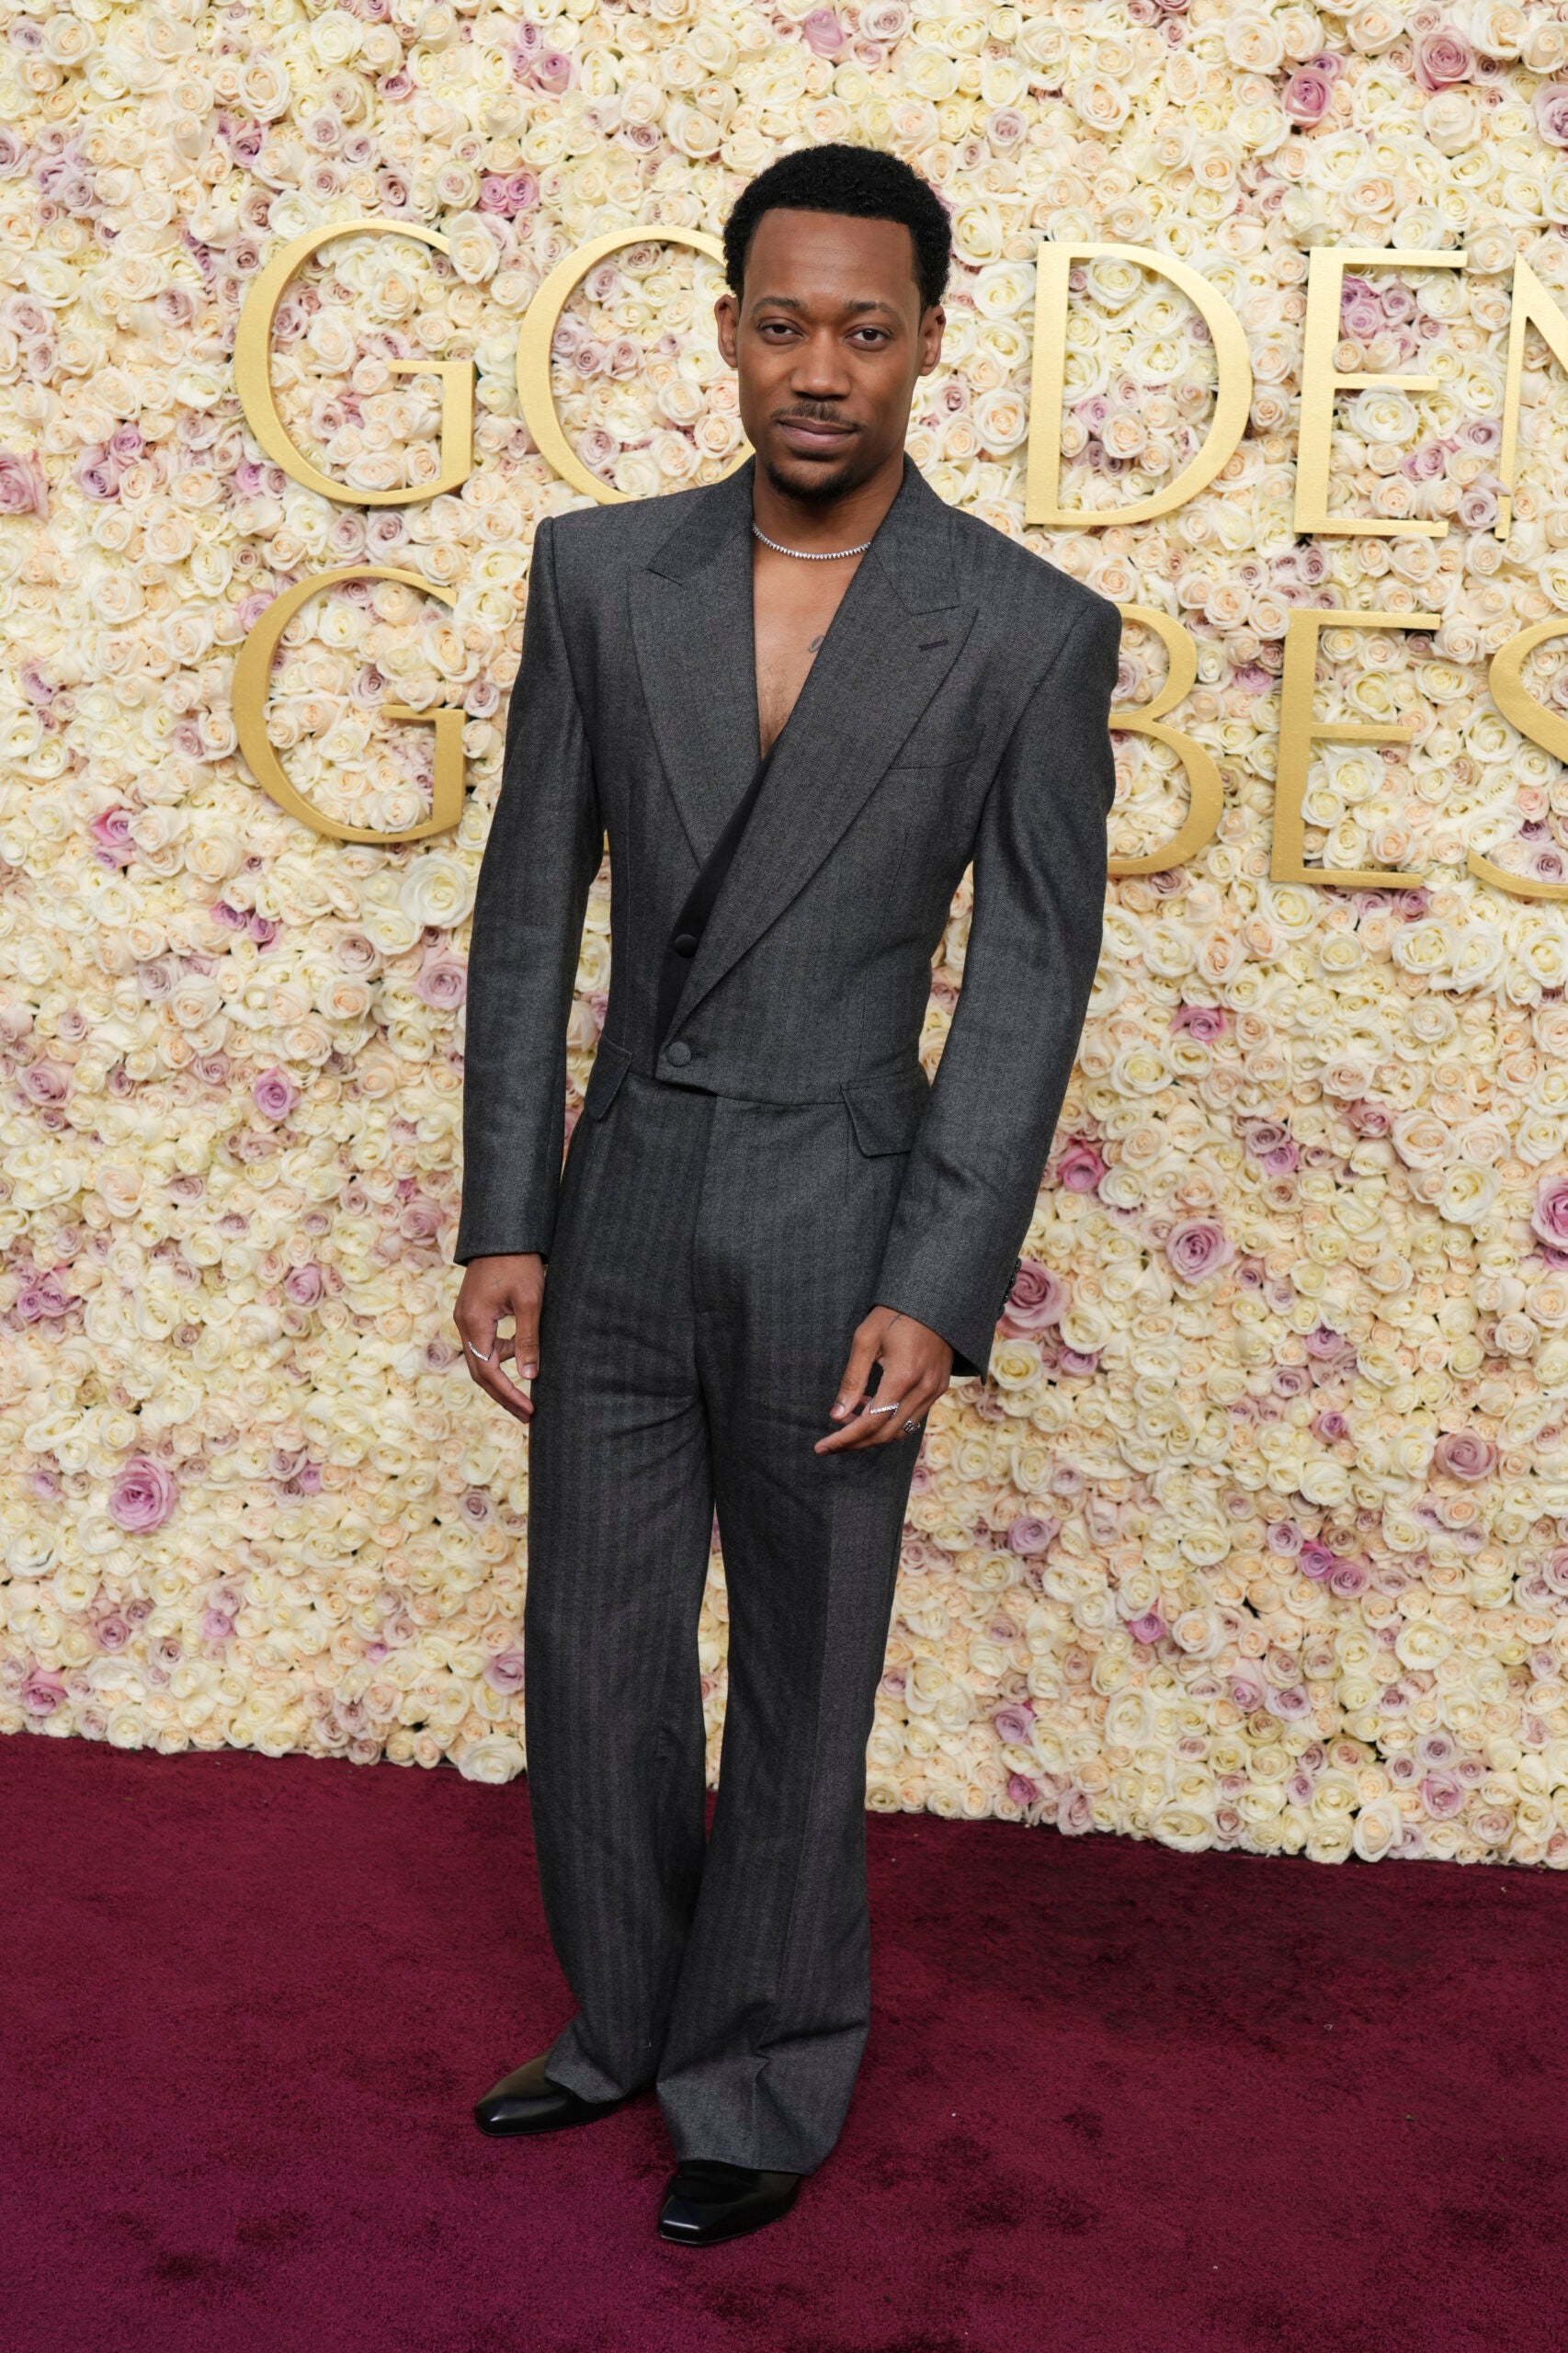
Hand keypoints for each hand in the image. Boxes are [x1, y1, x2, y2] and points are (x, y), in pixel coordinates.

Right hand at [454, 1253, 544, 1423]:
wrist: (505, 1233)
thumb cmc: (520, 1263)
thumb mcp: (530, 1301)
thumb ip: (528, 1339)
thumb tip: (529, 1376)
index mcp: (475, 1323)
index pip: (488, 1373)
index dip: (509, 1395)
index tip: (530, 1411)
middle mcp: (464, 1323)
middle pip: (480, 1372)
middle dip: (504, 1395)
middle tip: (527, 1414)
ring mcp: (466, 1317)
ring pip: (481, 1358)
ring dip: (503, 1375)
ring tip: (530, 1384)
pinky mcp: (473, 1311)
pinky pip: (484, 1343)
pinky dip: (501, 1354)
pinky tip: (520, 1353)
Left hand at [815, 1305, 952, 1453]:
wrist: (934, 1300)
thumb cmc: (894, 1315)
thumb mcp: (865, 1340)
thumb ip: (852, 1380)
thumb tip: (837, 1415)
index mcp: (903, 1376)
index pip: (871, 1423)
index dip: (845, 1438)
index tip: (822, 1446)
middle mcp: (923, 1389)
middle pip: (886, 1434)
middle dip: (856, 1442)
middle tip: (831, 1443)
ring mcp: (934, 1390)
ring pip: (901, 1430)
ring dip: (873, 1434)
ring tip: (848, 1422)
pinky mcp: (939, 1388)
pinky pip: (913, 1417)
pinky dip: (890, 1421)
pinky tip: (870, 1408)